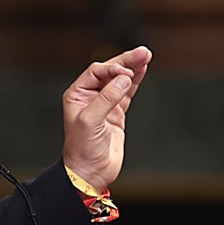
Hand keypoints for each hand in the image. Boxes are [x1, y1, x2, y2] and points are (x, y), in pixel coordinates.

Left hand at [62, 45, 151, 191]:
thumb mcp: (90, 121)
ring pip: (120, 80)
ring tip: (146, 56)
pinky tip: (143, 70)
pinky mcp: (116, 114)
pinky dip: (135, 81)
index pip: (96, 71)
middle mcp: (89, 97)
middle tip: (143, 52)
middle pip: (109, 72)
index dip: (112, 69)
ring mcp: (104, 104)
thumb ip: (107, 98)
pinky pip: (127, 93)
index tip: (126, 74)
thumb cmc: (82, 149)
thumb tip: (123, 79)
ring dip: (133, 68)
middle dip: (126, 61)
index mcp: (77, 94)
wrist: (89, 173)